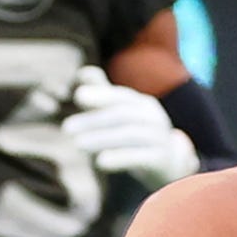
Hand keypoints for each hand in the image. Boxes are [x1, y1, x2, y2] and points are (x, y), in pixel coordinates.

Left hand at [61, 68, 199, 190]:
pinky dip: (119, 158)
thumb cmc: (139, 136)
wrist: (170, 165)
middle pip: (121, 115)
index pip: (120, 96)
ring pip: (129, 135)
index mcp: (143, 104)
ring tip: (77, 145)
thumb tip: (83, 72)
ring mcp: (160, 138)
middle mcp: (153, 118)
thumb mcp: (123, 115)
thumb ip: (104, 94)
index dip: (101, 94)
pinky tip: (99, 162)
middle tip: (67, 128)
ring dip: (101, 139)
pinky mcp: (162, 160)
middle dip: (93, 120)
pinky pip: (140, 157)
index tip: (78, 96)